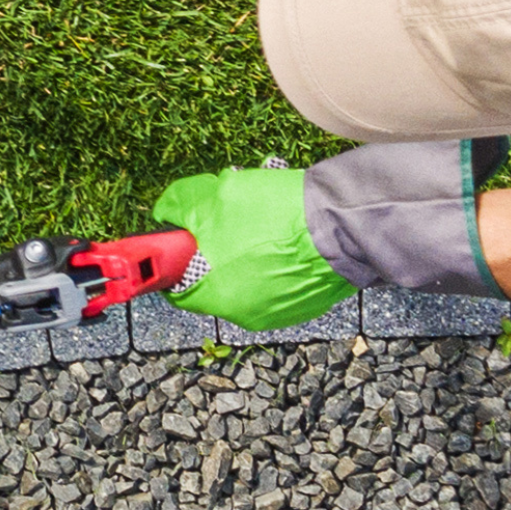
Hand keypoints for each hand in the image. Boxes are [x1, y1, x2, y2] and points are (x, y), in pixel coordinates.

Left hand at [151, 138, 492, 331]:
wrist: (344, 224)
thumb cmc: (277, 215)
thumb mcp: (214, 195)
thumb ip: (179, 206)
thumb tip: (166, 214)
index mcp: (216, 295)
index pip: (176, 287)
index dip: (176, 258)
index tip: (185, 237)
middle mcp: (245, 314)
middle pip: (214, 279)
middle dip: (218, 247)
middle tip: (232, 215)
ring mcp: (280, 311)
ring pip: (249, 278)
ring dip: (250, 250)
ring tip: (267, 217)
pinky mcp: (308, 302)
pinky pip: (281, 279)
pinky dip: (280, 258)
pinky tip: (291, 232)